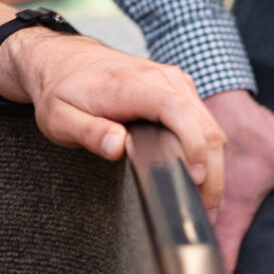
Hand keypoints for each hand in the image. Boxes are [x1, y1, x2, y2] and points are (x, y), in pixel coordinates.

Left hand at [0, 31, 226, 212]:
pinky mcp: (178, 88)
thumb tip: (118, 146)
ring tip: (205, 204)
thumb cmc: (59, 90)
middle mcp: (160, 78)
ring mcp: (173, 81)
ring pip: (210, 125)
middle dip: (212, 172)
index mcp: (130, 85)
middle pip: (204, 125)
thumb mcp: (58, 118)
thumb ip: (88, 132)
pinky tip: (200, 177)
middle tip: (205, 213)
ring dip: (215, 165)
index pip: (176, 111)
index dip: (193, 146)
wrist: (62, 60)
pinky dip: (207, 150)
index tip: (195, 179)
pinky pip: (203, 120)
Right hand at [203, 88, 273, 271]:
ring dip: (200, 245)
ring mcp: (197, 193)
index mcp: (231, 209)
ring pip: (195, 229)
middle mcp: (209, 205)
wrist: (218, 98)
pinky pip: (191, 209)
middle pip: (203, 247)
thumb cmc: (251, 131)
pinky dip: (194, 222)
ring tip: (205, 266)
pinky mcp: (194, 180)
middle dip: (208, 268)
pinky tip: (201, 228)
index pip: (223, 254)